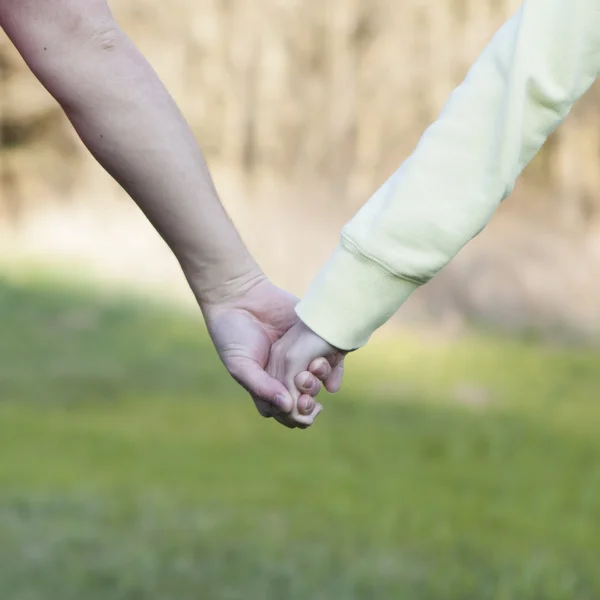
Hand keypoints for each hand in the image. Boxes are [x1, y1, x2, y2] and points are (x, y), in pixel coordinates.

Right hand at [201, 274, 343, 427]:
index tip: (294, 407)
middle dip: (307, 405)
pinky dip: (333, 368)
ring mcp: (300, 358)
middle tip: (309, 398)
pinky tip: (328, 367)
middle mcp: (285, 375)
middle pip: (303, 401)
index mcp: (266, 385)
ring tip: (312, 372)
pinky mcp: (313, 340)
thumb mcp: (240, 365)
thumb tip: (287, 407)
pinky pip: (330, 360)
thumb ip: (261, 387)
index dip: (292, 416)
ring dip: (318, 385)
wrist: (241, 295)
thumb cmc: (232, 334)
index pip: (285, 411)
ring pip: (318, 382)